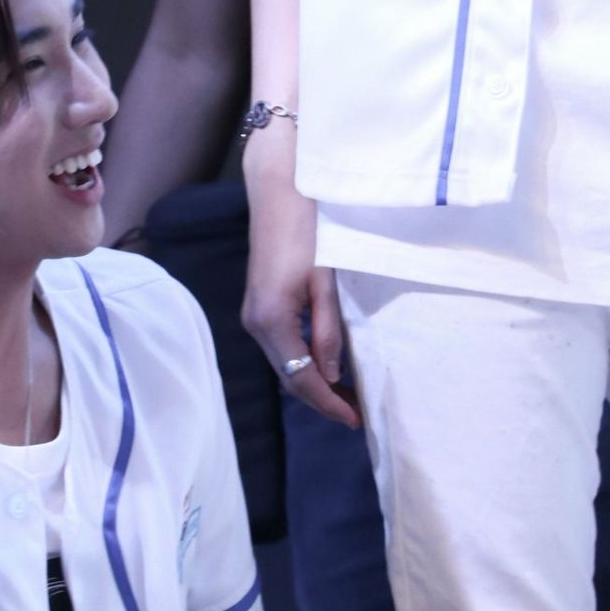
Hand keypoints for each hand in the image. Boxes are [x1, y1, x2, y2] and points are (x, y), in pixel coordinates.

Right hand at [241, 138, 359, 428]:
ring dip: (312, 380)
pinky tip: (324, 361)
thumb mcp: (325, 281)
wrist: (280, 190)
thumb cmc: (308, 229)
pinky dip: (301, 360)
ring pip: (283, 362)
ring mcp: (252, 314)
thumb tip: (331, 372)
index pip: (300, 378)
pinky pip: (280, 345)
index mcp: (271, 320)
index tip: (356, 420)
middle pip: (288, 376)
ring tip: (345, 393)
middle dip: (321, 397)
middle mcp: (255, 323)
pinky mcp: (258, 303)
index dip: (328, 403)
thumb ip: (327, 329)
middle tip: (356, 411)